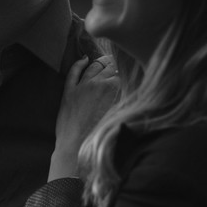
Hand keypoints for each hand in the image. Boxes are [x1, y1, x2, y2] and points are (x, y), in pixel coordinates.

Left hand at [49, 55, 121, 178]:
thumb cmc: (102, 137)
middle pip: (109, 68)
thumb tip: (137, 95)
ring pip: (93, 68)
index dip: (126, 73)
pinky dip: (79, 64)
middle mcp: (98, 83)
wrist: (77, 146)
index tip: (129, 72)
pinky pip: (73, 72)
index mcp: (113, 89)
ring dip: (100, 62)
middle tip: (119, 64)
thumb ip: (129, 102)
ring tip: (105, 61)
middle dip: (115, 66)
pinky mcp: (68, 92)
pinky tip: (84, 60)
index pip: (122, 74)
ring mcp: (82, 86)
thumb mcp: (122, 117)